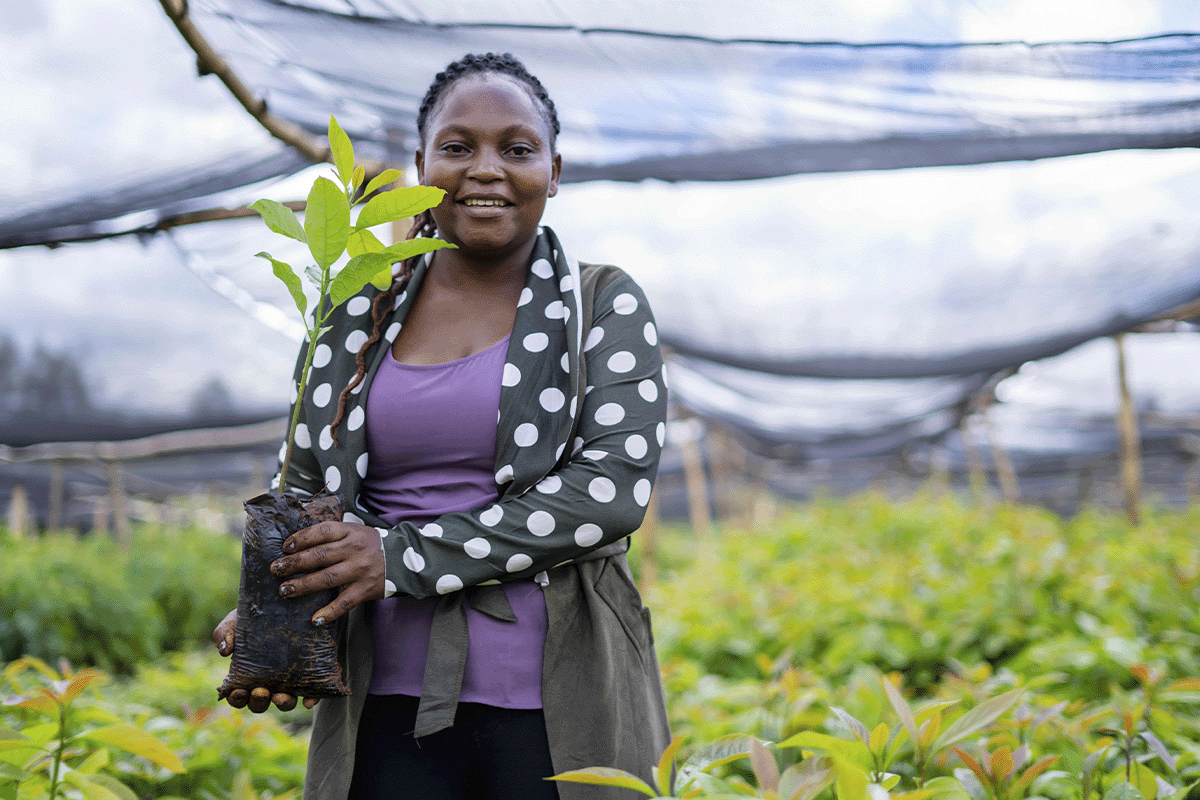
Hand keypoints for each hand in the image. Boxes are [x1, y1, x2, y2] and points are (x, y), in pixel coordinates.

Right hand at [212, 608, 318, 711]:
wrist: (282, 605)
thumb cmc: (252, 619)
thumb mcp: (235, 622)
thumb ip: (224, 634)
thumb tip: (224, 651)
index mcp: (245, 676)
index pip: (238, 696)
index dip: (237, 698)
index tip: (238, 691)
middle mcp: (267, 683)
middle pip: (260, 703)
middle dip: (258, 701)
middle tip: (260, 691)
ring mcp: (288, 681)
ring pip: (285, 702)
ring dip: (282, 703)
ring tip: (280, 695)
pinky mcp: (309, 676)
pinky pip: (311, 694)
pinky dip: (309, 700)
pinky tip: (308, 701)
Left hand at [270, 521, 385, 626]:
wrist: (405, 559)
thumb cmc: (372, 545)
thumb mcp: (355, 531)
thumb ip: (332, 535)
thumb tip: (297, 543)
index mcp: (350, 532)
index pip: (321, 531)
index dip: (301, 539)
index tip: (285, 547)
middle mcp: (354, 549)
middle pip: (319, 556)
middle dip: (293, 563)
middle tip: (276, 569)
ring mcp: (360, 570)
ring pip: (326, 578)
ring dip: (302, 586)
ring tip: (284, 590)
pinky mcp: (366, 589)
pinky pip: (344, 603)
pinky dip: (329, 613)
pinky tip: (314, 620)